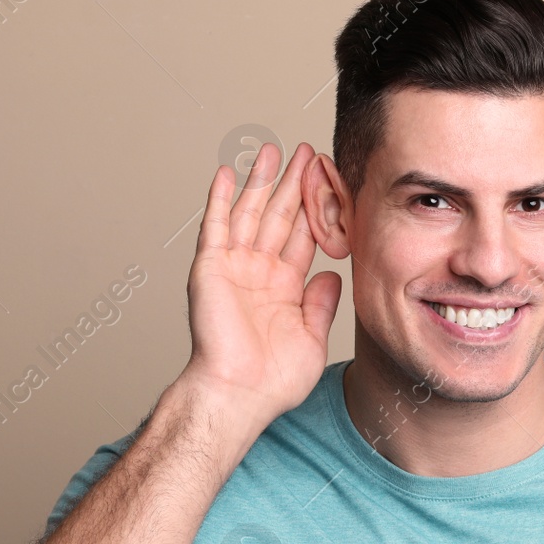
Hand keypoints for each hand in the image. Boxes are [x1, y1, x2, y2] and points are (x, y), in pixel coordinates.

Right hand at [173, 142, 342, 428]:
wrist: (240, 394)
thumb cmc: (272, 380)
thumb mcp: (312, 338)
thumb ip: (322, 303)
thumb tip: (333, 275)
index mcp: (284, 286)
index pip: (305, 236)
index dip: (317, 208)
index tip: (329, 182)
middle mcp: (259, 271)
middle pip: (280, 216)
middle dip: (294, 183)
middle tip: (307, 151)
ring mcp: (234, 267)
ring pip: (250, 212)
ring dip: (260, 181)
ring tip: (272, 150)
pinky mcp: (211, 267)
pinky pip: (214, 226)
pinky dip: (218, 199)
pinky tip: (225, 173)